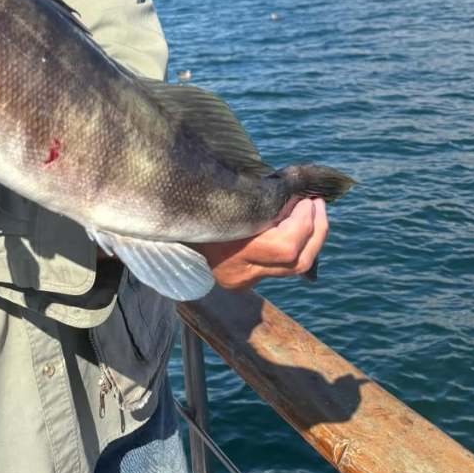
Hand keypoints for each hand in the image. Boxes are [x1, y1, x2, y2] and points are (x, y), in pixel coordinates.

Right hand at [196, 196, 328, 290]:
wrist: (157, 239)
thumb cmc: (186, 205)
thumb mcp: (219, 199)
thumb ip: (253, 199)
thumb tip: (289, 191)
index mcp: (232, 252)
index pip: (287, 247)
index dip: (305, 222)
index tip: (306, 198)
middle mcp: (240, 272)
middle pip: (298, 261)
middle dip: (316, 230)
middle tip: (316, 204)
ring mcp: (242, 280)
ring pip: (294, 268)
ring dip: (309, 238)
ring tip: (310, 212)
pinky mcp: (243, 282)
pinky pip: (279, 267)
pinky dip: (292, 245)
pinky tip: (290, 226)